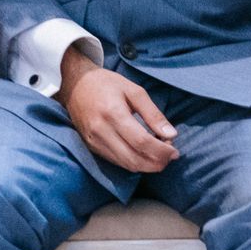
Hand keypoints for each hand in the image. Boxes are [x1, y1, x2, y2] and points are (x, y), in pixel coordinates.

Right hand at [56, 49, 179, 173]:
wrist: (75, 85)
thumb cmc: (107, 84)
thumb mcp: (134, 91)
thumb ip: (153, 114)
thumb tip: (171, 135)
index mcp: (113, 113)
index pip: (141, 142)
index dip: (161, 151)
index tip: (175, 151)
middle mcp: (101, 131)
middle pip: (133, 159)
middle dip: (156, 163)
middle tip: (170, 156)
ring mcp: (94, 142)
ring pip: (125, 164)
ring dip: (146, 165)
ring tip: (160, 155)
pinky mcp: (91, 148)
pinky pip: (116, 162)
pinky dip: (133, 162)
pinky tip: (143, 154)